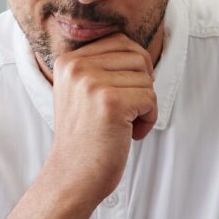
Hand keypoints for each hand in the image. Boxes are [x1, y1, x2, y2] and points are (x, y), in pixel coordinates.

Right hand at [42, 32, 155, 205]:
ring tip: (126, 125)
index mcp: (68, 61)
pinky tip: (131, 134)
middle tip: (129, 111)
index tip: (123, 96)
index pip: (120, 41)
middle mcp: (76, 67)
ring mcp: (92, 83)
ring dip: (145, 105)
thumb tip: (140, 52)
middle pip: (137, 57)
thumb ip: (101, 67)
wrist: (72, 177)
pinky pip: (150, 98)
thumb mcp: (81, 93)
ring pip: (146, 79)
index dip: (134, 68)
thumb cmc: (85, 138)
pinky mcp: (111, 102)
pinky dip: (149, 119)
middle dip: (142, 85)